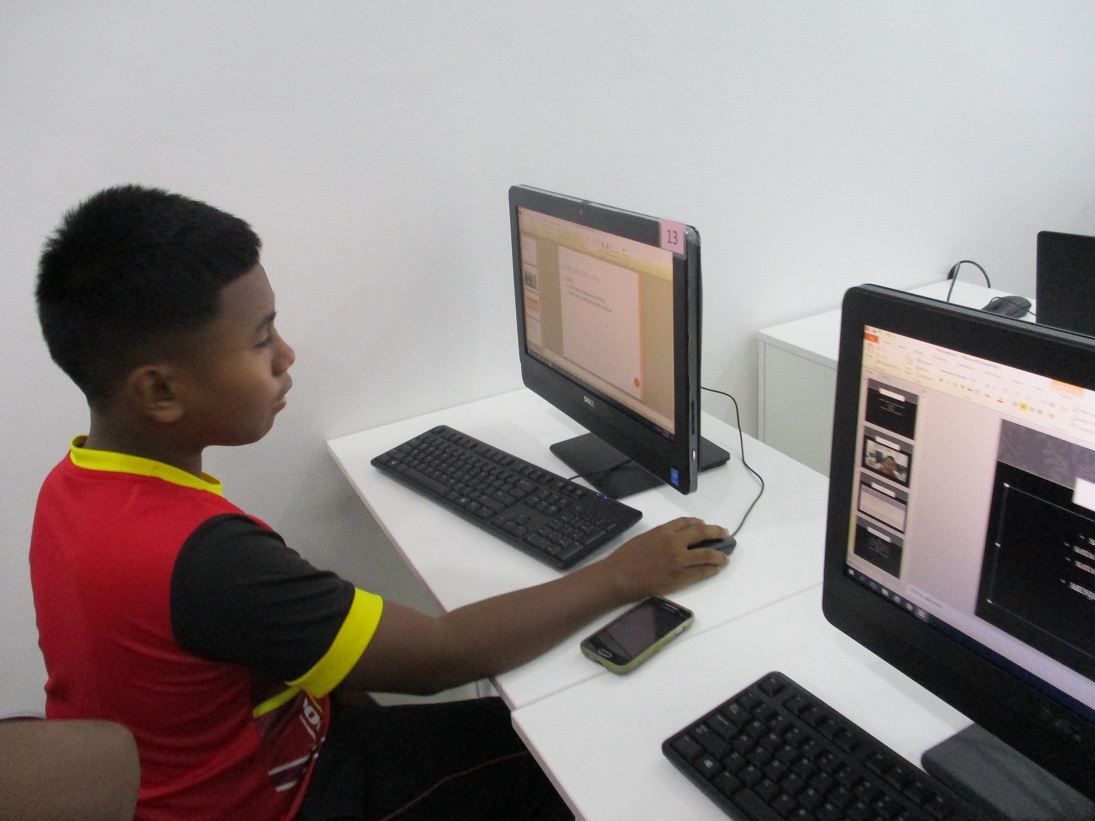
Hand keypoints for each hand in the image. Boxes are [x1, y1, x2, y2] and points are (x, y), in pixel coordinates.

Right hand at [602, 517, 729, 599]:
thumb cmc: (626, 558)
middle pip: (701, 534)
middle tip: (724, 534)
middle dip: (716, 533)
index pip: (687, 522)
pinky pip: (701, 572)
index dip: (699, 523)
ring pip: (706, 555)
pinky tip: (715, 570)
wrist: (620, 576)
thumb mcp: (644, 538)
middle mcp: (674, 543)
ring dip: (719, 555)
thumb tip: (675, 538)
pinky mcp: (680, 577)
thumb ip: (661, 536)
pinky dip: (711, 570)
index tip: (705, 524)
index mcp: (663, 531)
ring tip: (725, 557)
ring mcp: (679, 560)